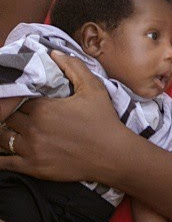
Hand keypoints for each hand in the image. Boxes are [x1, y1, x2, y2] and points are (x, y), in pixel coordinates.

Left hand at [0, 51, 119, 181]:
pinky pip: (3, 163)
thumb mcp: (93, 87)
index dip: (19, 96)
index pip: (17, 98)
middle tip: (17, 111)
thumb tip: (54, 53)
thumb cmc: (103, 119)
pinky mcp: (32, 168)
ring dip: (3, 131)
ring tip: (11, 128)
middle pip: (6, 117)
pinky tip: (1, 151)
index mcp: (44, 108)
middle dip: (9, 113)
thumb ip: (73, 67)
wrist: (111, 154)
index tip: (24, 97)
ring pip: (2, 138)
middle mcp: (33, 128)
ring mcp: (31, 150)